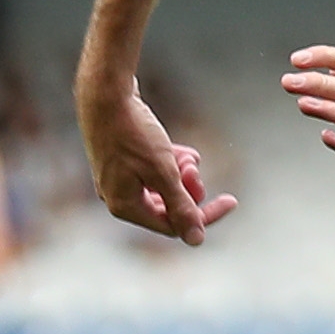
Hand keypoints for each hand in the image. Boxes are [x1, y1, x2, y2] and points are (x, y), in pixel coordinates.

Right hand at [81, 80, 239, 244]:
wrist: (104, 93)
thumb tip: (196, 240)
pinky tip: (180, 150)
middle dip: (188, 187)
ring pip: (163, 186)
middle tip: (193, 167)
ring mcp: (118, 178)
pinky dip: (170, 162)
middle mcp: (118, 196)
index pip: (173, 226)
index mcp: (124, 206)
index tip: (230, 200)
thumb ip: (181, 207)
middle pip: (168, 207)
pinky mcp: (121, 159)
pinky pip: (154, 170)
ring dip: (181, 173)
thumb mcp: (163, 172)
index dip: (204, 215)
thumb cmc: (132, 133)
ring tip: (186, 156)